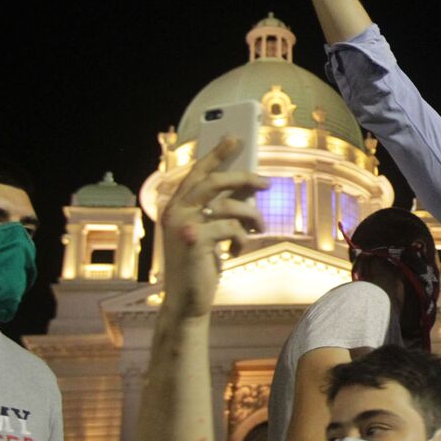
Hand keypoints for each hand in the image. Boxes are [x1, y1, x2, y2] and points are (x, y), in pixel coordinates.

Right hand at [160, 138, 266, 317]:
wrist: (187, 301)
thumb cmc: (199, 265)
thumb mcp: (209, 231)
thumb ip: (221, 208)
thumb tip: (249, 184)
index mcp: (174, 205)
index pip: (197, 172)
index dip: (216, 154)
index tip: (235, 139)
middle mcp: (174, 210)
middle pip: (213, 181)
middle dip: (243, 178)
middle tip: (266, 182)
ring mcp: (183, 224)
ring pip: (229, 206)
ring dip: (251, 216)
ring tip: (259, 228)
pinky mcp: (196, 240)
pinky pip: (232, 228)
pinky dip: (242, 238)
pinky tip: (238, 250)